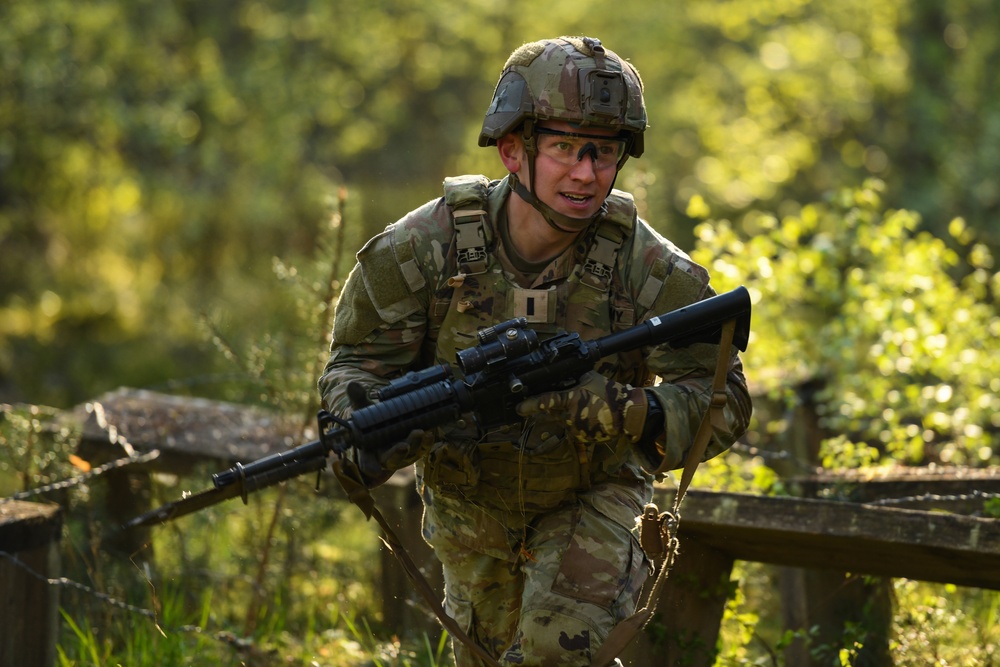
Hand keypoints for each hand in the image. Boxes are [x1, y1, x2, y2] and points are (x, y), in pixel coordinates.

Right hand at [345, 381, 433, 486]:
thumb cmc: (372, 420)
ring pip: (410, 453)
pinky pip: (423, 446)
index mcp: (369, 451)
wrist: (388, 420)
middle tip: (403, 445)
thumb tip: (352, 385)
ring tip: (420, 432)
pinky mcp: (416, 447)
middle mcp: (386, 455)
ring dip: (416, 444)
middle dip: (398, 453)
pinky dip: (427, 440)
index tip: (374, 470)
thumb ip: (358, 399)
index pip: (368, 464)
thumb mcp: (363, 409)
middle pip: (392, 459)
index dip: (371, 467)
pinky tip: (430, 431)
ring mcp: (403, 452)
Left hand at [516, 371, 648, 442]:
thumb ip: (573, 378)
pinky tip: (589, 417)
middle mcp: (570, 416)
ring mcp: (575, 428)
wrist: (626, 414)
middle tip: (565, 403)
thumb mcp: (589, 378)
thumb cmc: (609, 392)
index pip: (546, 401)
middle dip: (551, 409)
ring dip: (566, 415)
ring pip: (562, 421)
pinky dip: (576, 423)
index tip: (518, 408)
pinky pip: (572, 429)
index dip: (530, 405)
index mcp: (571, 399)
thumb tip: (562, 374)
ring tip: (586, 408)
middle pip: (552, 412)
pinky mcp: (581, 437)